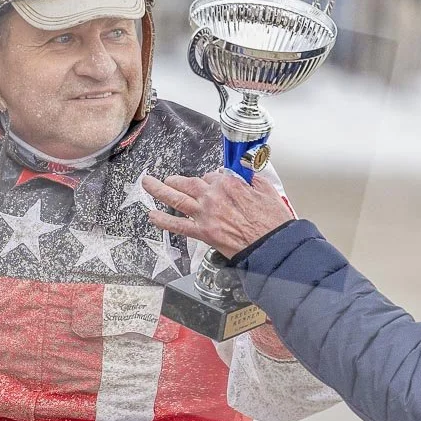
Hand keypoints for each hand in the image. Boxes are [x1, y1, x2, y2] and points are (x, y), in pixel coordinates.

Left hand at [142, 169, 292, 258]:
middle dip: (175, 180)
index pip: (211, 176)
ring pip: (176, 199)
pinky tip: (152, 216)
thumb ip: (251, 180)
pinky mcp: (203, 233)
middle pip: (187, 183)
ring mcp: (205, 215)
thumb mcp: (266, 190)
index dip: (209, 180)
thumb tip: (245, 176)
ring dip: (159, 190)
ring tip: (148, 184)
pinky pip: (178, 225)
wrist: (271, 244)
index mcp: (229, 183)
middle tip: (167, 179)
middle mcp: (213, 196)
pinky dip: (163, 221)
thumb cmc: (272, 221)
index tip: (209, 183)